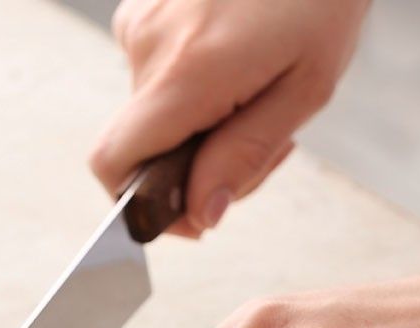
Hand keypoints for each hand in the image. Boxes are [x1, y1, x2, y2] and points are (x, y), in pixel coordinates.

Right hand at [93, 0, 369, 235]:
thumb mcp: (305, 87)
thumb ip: (246, 155)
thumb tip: (200, 214)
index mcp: (187, 71)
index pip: (113, 163)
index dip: (138, 204)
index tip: (187, 214)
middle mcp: (148, 44)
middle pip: (143, 147)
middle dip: (195, 165)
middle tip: (265, 143)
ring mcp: (140, 20)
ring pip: (153, 113)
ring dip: (201, 125)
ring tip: (260, 90)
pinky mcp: (142, 7)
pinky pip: (156, 76)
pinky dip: (193, 88)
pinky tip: (237, 61)